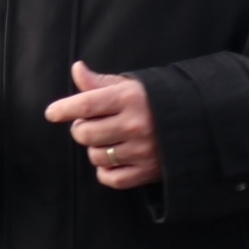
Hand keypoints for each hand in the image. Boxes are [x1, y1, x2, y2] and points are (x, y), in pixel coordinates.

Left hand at [45, 61, 161, 189]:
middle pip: (85, 133)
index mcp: (130, 99)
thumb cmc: (157, 101)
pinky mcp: (148, 171)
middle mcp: (135, 124)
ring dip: (94, 149)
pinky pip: (111, 178)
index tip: (52, 113)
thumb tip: (77, 69)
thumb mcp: (131, 86)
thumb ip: (100, 82)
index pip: (86, 104)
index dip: (63, 108)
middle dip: (80, 129)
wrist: (197, 122)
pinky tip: (111, 160)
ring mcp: (142, 150)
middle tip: (88, 124)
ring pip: (96, 156)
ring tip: (105, 140)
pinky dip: (105, 171)